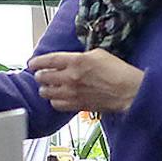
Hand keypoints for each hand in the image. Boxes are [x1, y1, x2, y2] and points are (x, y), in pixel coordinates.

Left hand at [29, 50, 143, 113]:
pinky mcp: (77, 106)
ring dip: (45, 89)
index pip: (48, 60)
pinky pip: (56, 105)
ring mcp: (73, 93)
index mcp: (76, 61)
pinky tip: (58, 98)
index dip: (37, 62)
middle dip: (40, 76)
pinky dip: (54, 101)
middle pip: (43, 77)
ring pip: (46, 93)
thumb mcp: (98, 54)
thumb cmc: (119, 71)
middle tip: (40, 75)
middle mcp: (71, 77)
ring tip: (48, 87)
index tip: (32, 64)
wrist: (129, 92)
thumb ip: (80, 56)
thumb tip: (69, 60)